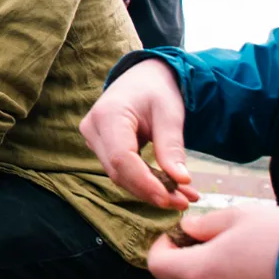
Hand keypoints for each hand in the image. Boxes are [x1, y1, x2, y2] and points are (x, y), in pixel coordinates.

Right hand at [79, 59, 198, 209]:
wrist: (142, 76)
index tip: (170, 198)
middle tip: (185, 201)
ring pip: (119, 175)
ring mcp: (93, 139)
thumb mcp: (169, 114)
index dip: (144, 182)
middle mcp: (92, 128)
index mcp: (108, 115)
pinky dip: (145, 181)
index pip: (122, 158)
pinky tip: (170, 188)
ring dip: (150, 189)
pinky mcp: (100, 147)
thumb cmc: (156, 89)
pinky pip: (121, 170)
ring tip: (183, 197)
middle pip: (119, 171)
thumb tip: (181, 181)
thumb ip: (171, 147)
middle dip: (151, 191)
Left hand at [147, 205, 278, 278]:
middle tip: (216, 235)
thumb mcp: (238, 217)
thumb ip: (204, 225)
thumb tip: (188, 231)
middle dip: (193, 256)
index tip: (178, 232)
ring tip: (247, 249)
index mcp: (202, 274)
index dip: (162, 245)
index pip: (158, 265)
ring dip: (219, 271)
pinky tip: (266, 267)